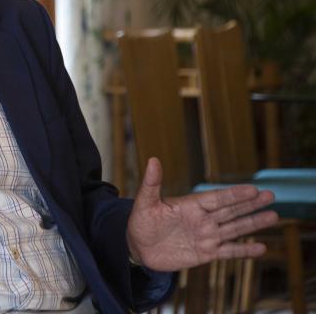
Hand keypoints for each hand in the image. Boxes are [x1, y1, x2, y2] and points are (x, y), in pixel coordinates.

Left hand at [127, 157, 278, 270]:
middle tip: (270, 195)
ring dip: (253, 223)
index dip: (233, 194)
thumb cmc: (141, 222)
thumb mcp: (144, 202)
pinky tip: (261, 248)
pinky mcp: (206, 253)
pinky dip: (244, 251)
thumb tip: (153, 160)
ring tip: (273, 216)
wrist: (139, 247)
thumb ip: (152, 184)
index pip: (216, 198)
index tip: (252, 189)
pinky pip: (228, 251)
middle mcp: (202, 219)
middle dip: (250, 204)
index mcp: (191, 205)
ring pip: (234, 229)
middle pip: (231, 211)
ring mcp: (206, 236)